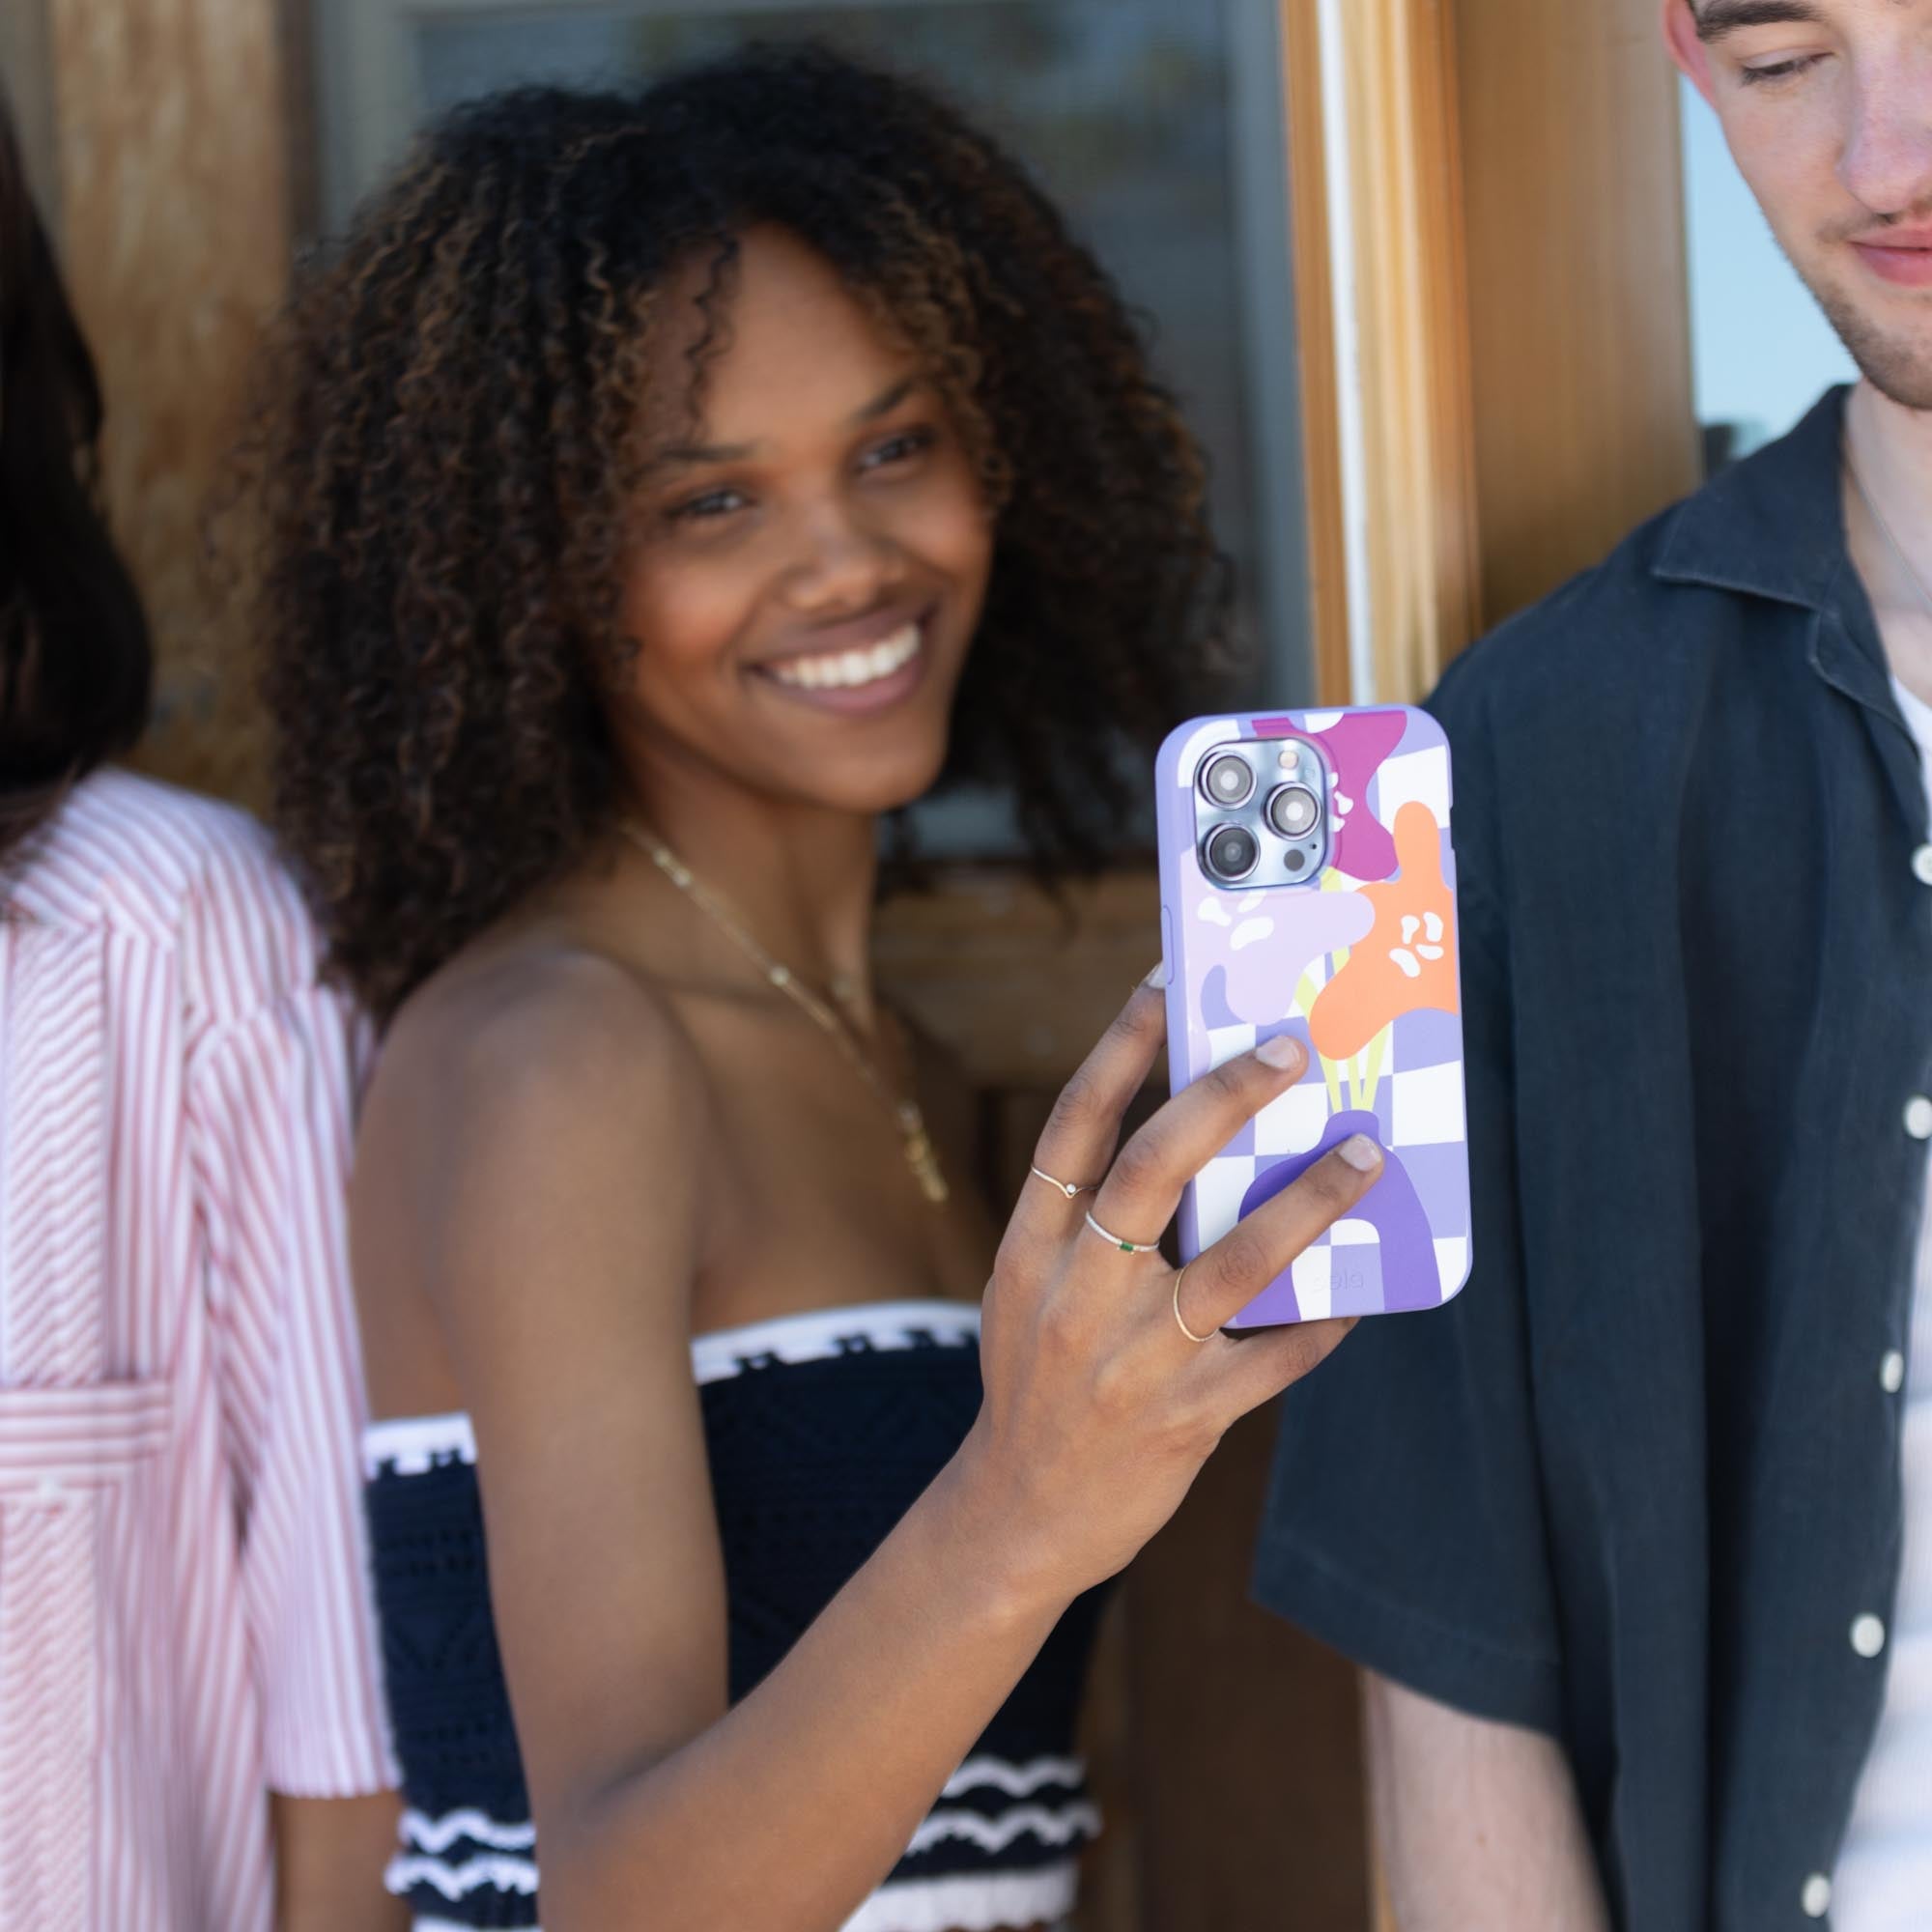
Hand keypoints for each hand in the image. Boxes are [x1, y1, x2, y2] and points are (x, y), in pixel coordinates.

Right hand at [953, 978, 1378, 1608]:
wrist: (1021, 1516)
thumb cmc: (1038, 1385)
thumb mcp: (1032, 1294)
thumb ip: (1090, 1228)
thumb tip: (1199, 1146)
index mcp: (1032, 1247)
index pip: (1074, 1125)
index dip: (1121, 1048)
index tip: (1167, 982)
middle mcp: (1076, 1292)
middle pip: (1153, 1168)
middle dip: (1225, 1098)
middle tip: (1289, 1050)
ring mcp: (1131, 1358)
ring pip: (1234, 1260)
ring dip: (1308, 1200)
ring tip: (1364, 1157)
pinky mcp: (1185, 1417)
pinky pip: (1274, 1356)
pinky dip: (1321, 1320)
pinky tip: (1360, 1290)